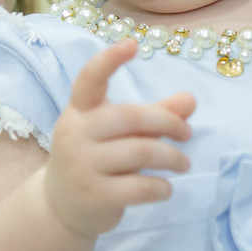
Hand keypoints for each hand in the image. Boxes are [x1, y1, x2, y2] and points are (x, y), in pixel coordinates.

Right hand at [44, 40, 195, 239]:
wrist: (60, 207)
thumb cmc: (95, 159)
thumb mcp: (117, 133)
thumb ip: (153, 115)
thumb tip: (191, 100)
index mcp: (79, 111)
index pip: (89, 80)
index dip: (109, 61)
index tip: (132, 44)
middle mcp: (76, 134)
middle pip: (129, 117)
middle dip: (167, 123)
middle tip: (187, 134)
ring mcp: (82, 166)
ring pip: (139, 153)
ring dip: (171, 157)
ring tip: (183, 163)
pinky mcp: (94, 196)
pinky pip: (139, 187)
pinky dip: (161, 187)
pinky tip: (166, 187)